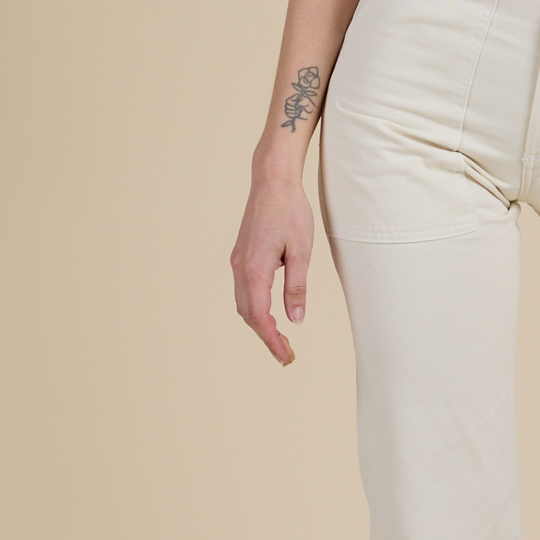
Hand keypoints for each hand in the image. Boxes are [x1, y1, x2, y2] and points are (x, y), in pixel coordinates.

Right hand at [230, 171, 314, 364]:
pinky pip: (244, 290)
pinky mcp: (240, 256)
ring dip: (259, 323)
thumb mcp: (301, 252)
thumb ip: (297, 287)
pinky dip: (255, 307)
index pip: (260, 318)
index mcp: (255, 270)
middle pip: (248, 315)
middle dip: (266, 337)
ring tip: (281, 337)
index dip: (272, 341)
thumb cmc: (291, 212)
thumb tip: (296, 319)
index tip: (285, 357)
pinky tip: (270, 312)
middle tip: (287, 353)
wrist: (272, 182)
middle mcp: (240, 269)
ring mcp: (237, 262)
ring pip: (243, 304)